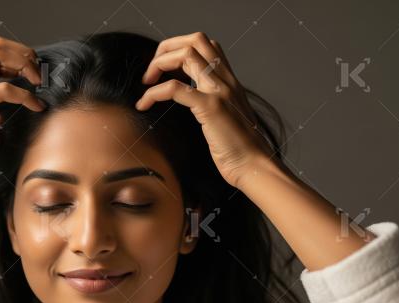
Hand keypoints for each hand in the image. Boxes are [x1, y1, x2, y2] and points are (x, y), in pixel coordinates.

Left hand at [136, 32, 273, 188]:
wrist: (255, 166)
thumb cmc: (240, 149)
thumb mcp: (227, 117)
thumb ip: (214, 104)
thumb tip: (194, 103)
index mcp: (229, 81)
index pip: (206, 45)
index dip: (180, 49)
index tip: (164, 71)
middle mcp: (226, 80)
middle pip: (195, 40)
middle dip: (167, 48)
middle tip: (151, 73)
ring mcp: (219, 92)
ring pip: (186, 54)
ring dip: (159, 64)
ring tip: (146, 83)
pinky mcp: (210, 108)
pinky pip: (175, 88)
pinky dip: (153, 92)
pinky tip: (144, 104)